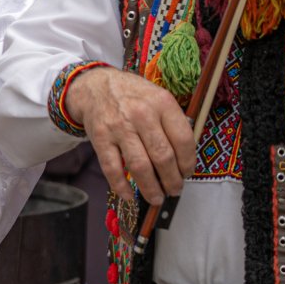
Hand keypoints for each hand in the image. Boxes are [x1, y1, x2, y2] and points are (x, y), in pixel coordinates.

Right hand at [63, 65, 194, 208]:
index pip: (183, 140)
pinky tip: (129, 195)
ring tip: (157, 198)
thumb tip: (185, 159)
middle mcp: (141, 114)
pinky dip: (121, 187)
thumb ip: (172, 122)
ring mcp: (119, 127)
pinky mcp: (100, 138)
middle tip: (174, 190)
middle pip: (163, 157)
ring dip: (151, 189)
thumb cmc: (133, 96)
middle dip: (172, 181)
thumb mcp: (158, 98)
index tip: (187, 173)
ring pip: (140, 166)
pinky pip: (112, 168)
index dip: (188, 163)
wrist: (96, 85)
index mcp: (162, 103)